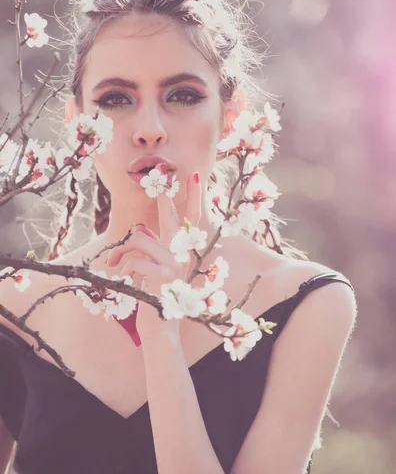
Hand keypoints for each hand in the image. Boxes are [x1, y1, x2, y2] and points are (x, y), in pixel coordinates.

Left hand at [106, 167, 201, 344]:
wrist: (161, 333)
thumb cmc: (155, 301)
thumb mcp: (153, 272)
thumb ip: (151, 250)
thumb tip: (139, 230)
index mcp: (181, 252)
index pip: (189, 220)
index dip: (191, 197)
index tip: (191, 176)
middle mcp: (182, 255)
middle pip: (175, 218)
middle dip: (168, 199)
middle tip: (165, 179)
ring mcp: (175, 264)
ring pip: (139, 239)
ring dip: (120, 251)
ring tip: (113, 265)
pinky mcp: (163, 274)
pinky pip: (134, 259)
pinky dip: (122, 268)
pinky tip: (124, 280)